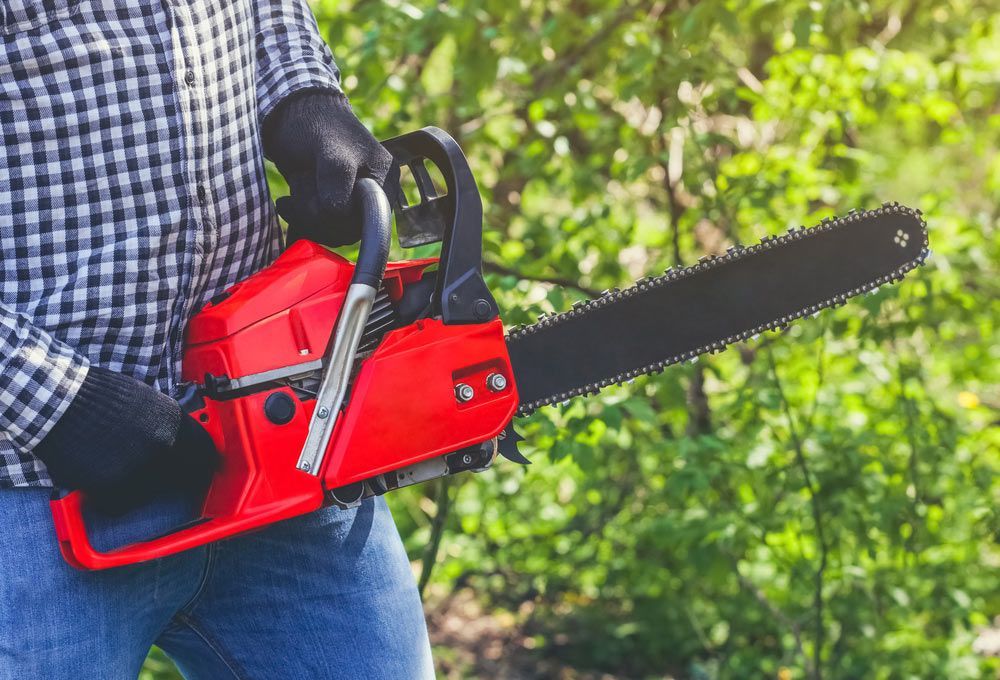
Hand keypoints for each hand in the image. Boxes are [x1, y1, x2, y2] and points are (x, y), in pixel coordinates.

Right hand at [33, 366, 219, 515]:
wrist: (60, 402)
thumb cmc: (101, 395)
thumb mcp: (148, 400)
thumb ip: (169, 424)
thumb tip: (183, 442)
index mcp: (174, 423)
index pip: (204, 454)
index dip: (203, 464)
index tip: (200, 469)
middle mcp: (161, 447)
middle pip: (181, 477)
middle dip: (174, 479)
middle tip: (159, 476)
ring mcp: (136, 469)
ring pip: (149, 493)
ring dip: (138, 487)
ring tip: (118, 466)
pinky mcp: (108, 486)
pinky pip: (117, 503)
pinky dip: (110, 498)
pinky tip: (101, 479)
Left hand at [263, 88, 395, 246]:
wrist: (289, 111)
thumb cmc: (313, 122)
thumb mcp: (328, 149)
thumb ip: (336, 178)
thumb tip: (338, 211)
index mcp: (382, 178)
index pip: (369, 220)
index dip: (340, 218)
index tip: (318, 199)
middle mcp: (370, 192)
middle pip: (348, 230)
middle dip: (318, 214)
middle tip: (300, 187)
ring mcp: (350, 198)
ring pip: (331, 230)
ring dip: (306, 213)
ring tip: (297, 184)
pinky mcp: (329, 202)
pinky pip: (318, 226)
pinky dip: (299, 217)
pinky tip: (289, 201)